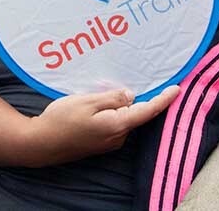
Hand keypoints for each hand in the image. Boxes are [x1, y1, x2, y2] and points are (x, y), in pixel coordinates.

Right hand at [22, 86, 179, 165]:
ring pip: (125, 117)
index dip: (164, 99)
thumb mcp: (87, 101)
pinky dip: (114, 111)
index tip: (177, 88)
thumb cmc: (61, 120)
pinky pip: (115, 122)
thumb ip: (112, 98)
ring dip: (123, 104)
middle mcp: (117, 137)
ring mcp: (109, 142)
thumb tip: (131, 96)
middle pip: (137, 113)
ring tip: (112, 86)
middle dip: (140, 97)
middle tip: (141, 75)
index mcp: (117, 125)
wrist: (40, 143)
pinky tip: (102, 101)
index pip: (148, 111)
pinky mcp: (100, 142)